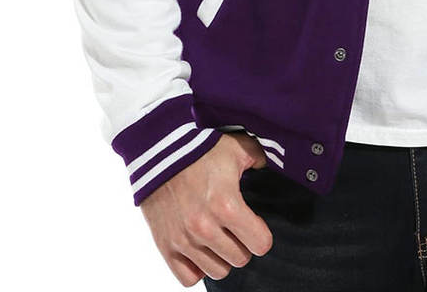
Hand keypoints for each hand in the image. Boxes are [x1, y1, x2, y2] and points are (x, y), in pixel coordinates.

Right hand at [140, 131, 273, 285]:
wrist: (159, 152)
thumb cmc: (200, 149)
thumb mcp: (237, 148)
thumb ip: (259, 158)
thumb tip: (268, 167)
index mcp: (227, 205)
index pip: (260, 244)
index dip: (262, 234)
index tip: (255, 224)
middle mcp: (206, 228)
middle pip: (240, 259)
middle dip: (243, 244)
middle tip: (235, 227)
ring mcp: (184, 240)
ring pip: (218, 271)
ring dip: (221, 256)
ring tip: (218, 236)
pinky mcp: (165, 246)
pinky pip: (188, 278)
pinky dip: (197, 268)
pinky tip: (200, 249)